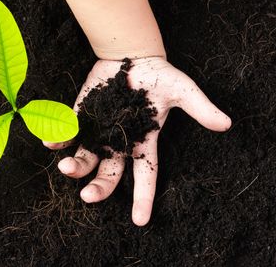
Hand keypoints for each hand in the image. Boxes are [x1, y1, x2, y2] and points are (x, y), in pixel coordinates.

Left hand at [44, 57, 230, 225]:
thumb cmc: (158, 74)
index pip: (146, 174)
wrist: (131, 54)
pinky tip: (50, 144)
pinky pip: (68, 131)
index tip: (141, 221)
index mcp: (144, 141)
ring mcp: (99, 129)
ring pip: (86, 157)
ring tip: (66, 167)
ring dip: (75, 165)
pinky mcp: (82, 114)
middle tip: (89, 196)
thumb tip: (226, 124)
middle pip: (109, 174)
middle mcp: (119, 141)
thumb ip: (199, 108)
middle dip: (100, 188)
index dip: (143, 197)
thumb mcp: (182, 90)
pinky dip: (58, 138)